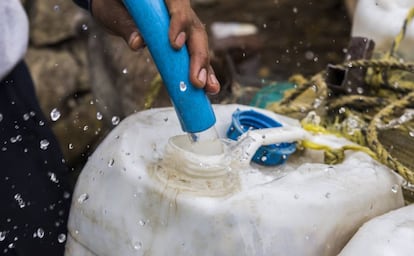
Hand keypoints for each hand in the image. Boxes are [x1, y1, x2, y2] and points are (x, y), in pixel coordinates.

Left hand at [91, 0, 219, 93]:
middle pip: (195, 30)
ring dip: (204, 68)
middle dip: (198, 56)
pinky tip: (208, 87)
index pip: (178, 6)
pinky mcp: (182, 40)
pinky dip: (200, 71)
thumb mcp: (115, 12)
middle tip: (197, 80)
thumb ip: (127, 25)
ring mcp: (183, 25)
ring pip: (198, 44)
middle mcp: (178, 9)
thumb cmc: (114, 4)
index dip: (179, 24)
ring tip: (209, 88)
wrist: (114, 6)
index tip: (175, 45)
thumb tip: (137, 43)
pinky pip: (192, 55)